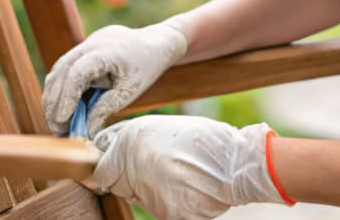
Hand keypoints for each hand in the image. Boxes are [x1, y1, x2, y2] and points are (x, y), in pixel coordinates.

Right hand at [42, 21, 187, 136]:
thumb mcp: (130, 91)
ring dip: (54, 94)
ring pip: (60, 68)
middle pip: (62, 70)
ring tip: (56, 121)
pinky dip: (61, 86)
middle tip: (55, 128)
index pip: (77, 72)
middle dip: (54, 100)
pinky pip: (66, 65)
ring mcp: (87, 42)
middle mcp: (93, 42)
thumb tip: (86, 130)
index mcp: (108, 51)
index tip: (62, 120)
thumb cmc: (147, 67)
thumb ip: (106, 107)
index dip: (66, 97)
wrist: (157, 42)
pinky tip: (62, 106)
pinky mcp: (85, 46)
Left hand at [92, 115, 285, 219]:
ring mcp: (148, 194)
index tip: (121, 168)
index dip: (113, 169)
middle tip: (160, 169)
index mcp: (130, 141)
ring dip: (153, 191)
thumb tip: (113, 152)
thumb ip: (134, 142)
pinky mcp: (167, 215)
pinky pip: (162, 212)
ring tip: (180, 176)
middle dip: (132, 180)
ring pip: (141, 199)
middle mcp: (133, 167)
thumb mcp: (163, 128)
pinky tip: (189, 191)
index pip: (102, 171)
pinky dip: (173, 205)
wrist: (236, 161)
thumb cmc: (204, 140)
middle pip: (119, 186)